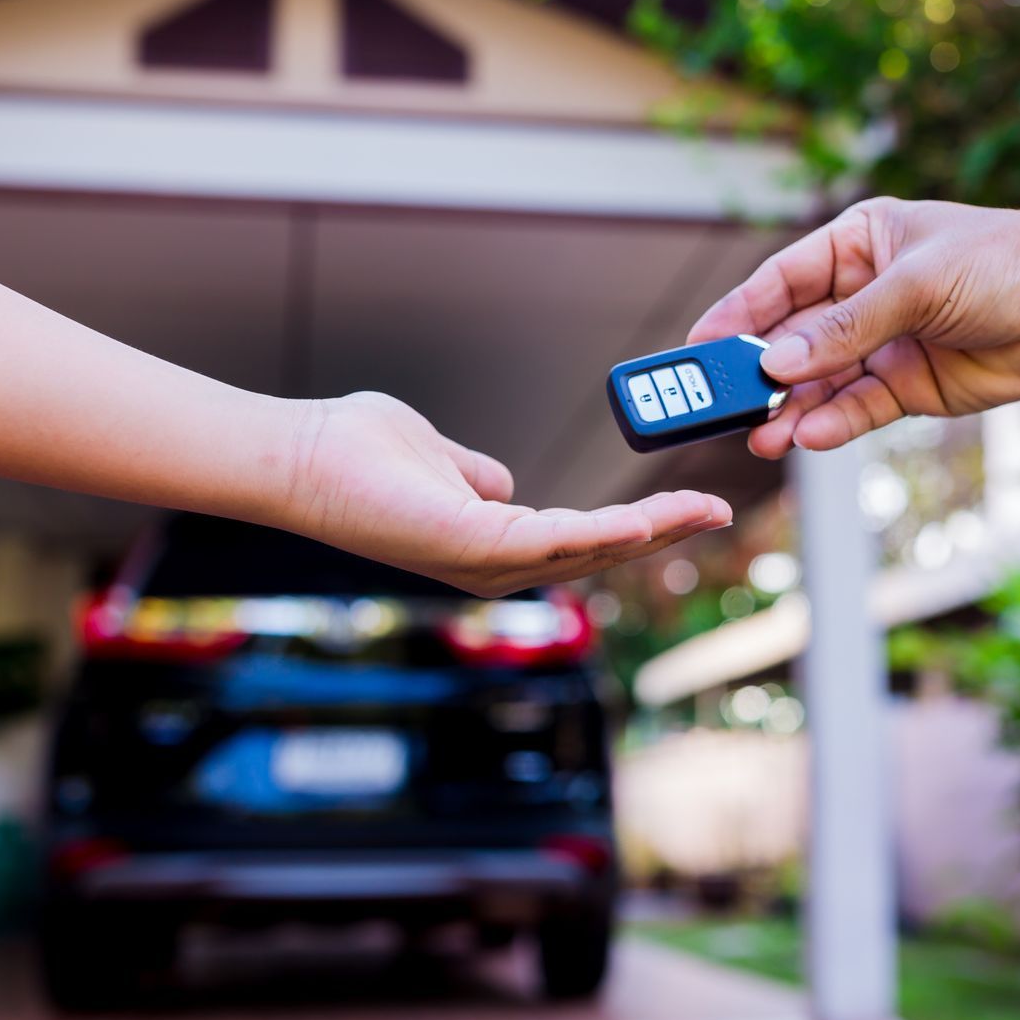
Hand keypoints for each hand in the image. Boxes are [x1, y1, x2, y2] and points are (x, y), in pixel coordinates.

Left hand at [280, 392, 730, 595]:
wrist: (299, 456)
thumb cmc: (355, 453)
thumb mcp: (439, 459)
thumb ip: (475, 476)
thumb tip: (499, 482)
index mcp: (490, 545)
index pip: (581, 542)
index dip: (639, 528)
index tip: (689, 506)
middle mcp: (491, 566)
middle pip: (598, 556)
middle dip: (664, 535)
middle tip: (720, 512)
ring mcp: (481, 563)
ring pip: (586, 552)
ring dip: (650, 533)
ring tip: (703, 512)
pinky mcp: (469, 547)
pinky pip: (552, 541)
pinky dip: (602, 534)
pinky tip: (644, 522)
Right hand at [688, 197, 1019, 456]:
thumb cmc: (1006, 263)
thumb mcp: (918, 284)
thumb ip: (846, 327)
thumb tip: (777, 363)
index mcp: (859, 243)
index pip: (781, 281)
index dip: (737, 314)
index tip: (697, 346)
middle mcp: (864, 293)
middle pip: (792, 338)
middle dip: (756, 373)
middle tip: (715, 406)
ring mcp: (886, 342)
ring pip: (820, 381)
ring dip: (789, 407)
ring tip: (760, 435)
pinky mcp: (910, 386)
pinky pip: (858, 408)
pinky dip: (831, 424)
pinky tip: (806, 436)